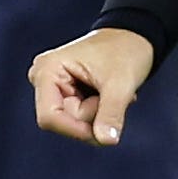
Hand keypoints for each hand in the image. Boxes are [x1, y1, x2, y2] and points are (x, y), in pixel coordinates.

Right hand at [30, 27, 153, 145]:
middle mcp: (43, 78)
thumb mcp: (121, 83)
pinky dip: (98, 111)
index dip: (76, 130)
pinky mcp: (64, 93)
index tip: (104, 132)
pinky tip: (107, 93)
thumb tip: (106, 141)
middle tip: (112, 94)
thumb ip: (111, 113)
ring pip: (74, 122)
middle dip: (93, 116)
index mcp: (48, 70)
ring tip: (112, 91)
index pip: (50, 117)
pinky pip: (80, 117)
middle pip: (64, 121)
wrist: (134, 37)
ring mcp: (53, 86)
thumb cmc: (126, 51)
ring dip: (98, 113)